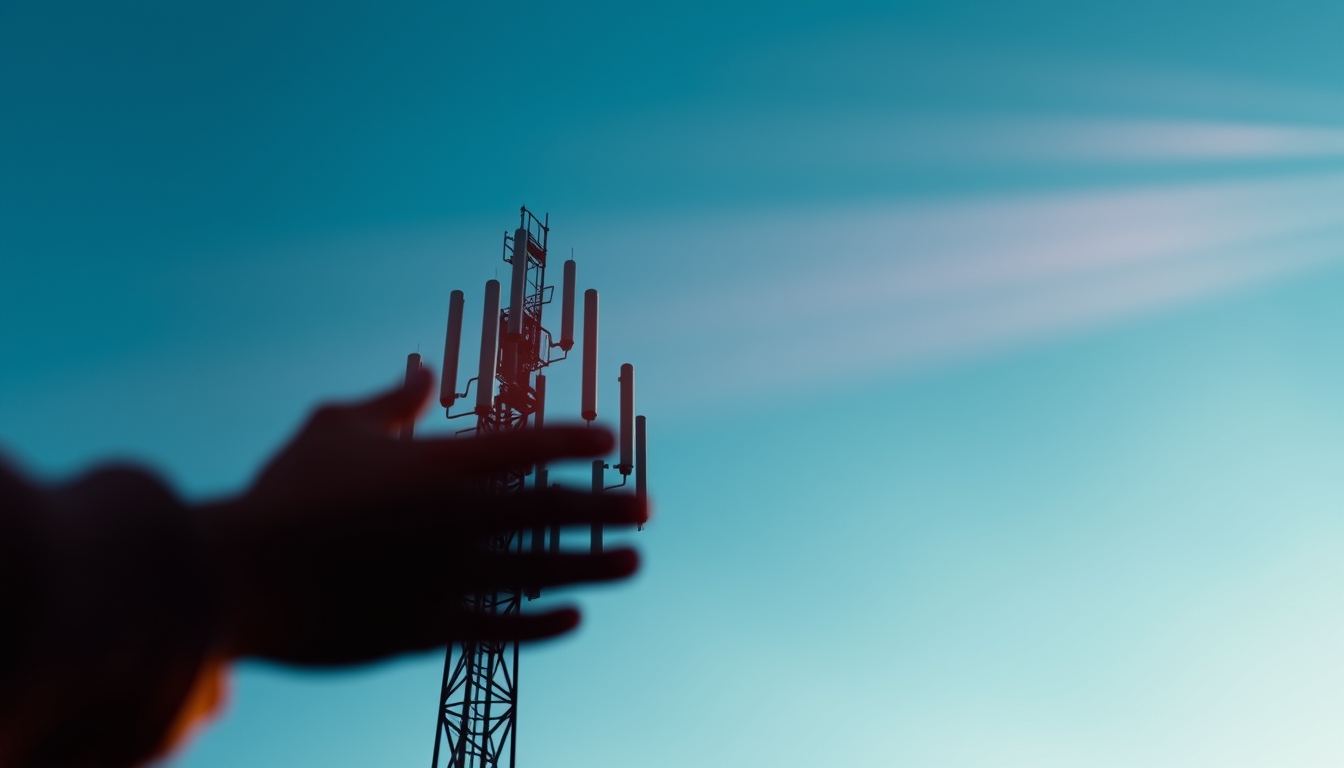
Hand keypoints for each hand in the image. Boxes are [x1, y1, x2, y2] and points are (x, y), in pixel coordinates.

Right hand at [202, 368, 645, 665]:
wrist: (236, 576)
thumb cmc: (283, 495)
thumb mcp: (334, 428)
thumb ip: (389, 401)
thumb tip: (424, 371)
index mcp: (441, 465)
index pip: (532, 447)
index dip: (576, 442)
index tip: (609, 443)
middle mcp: (460, 521)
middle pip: (556, 512)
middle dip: (608, 509)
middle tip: (647, 511)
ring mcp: (450, 578)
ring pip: (545, 572)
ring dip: (594, 566)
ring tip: (633, 562)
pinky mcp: (429, 629)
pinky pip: (505, 628)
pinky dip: (545, 625)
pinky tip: (574, 618)